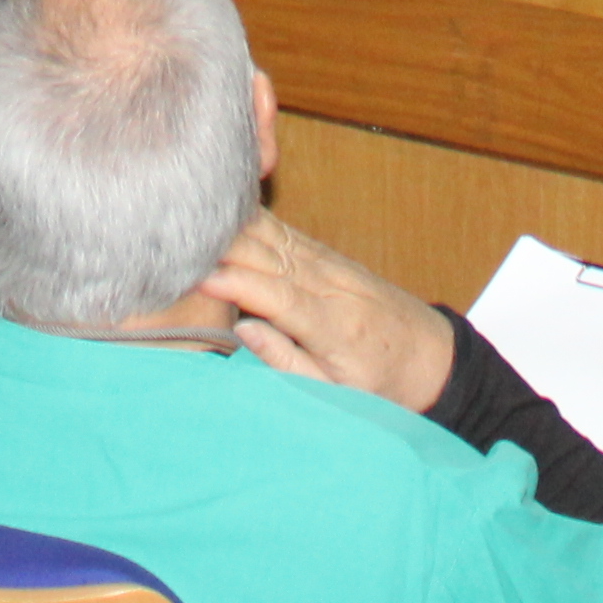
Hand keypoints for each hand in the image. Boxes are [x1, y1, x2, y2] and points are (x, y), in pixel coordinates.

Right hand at [198, 214, 454, 410]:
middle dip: (223, 247)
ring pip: (275, 237)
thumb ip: (288, 361)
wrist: (428, 355)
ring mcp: (330, 264)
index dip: (237, 283)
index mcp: (333, 325)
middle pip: (270, 256)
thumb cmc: (381, 383)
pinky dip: (253, 220)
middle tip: (174, 239)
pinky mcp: (327, 255)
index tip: (198, 275)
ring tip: (189, 215)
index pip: (278, 296)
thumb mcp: (337, 392)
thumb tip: (243, 329)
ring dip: (233, 226)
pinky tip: (224, 210)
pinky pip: (285, 232)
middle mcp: (330, 285)